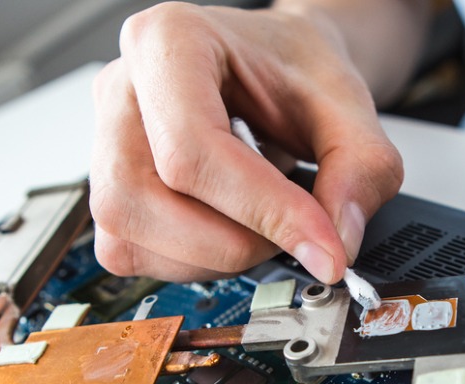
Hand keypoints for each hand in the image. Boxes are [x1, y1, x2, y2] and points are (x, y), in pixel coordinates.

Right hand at [89, 2, 402, 283]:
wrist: (274, 67)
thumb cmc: (293, 69)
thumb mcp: (346, 103)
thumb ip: (359, 169)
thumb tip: (336, 247)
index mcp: (169, 42)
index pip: (192, 148)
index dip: (262, 209)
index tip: (324, 245)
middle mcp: (121, 89)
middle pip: (150, 199)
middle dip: (237, 241)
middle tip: (295, 230)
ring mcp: (104, 141)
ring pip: (131, 234)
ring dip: (213, 255)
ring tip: (262, 223)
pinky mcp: (106, 188)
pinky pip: (127, 251)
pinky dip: (190, 261)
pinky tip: (227, 229)